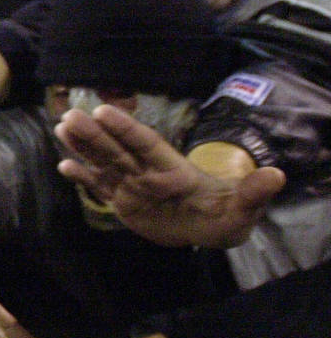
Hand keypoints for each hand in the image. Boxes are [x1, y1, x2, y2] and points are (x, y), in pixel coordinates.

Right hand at [55, 104, 285, 247]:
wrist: (211, 228)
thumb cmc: (227, 215)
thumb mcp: (243, 208)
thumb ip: (253, 192)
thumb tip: (277, 175)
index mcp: (172, 168)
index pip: (145, 144)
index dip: (125, 128)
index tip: (104, 110)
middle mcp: (147, 171)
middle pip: (117, 149)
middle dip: (94, 134)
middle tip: (69, 115)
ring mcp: (133, 185)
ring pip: (103, 162)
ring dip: (83, 146)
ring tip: (61, 127)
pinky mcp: (124, 202)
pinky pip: (99, 188)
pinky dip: (82, 177)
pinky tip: (63, 166)